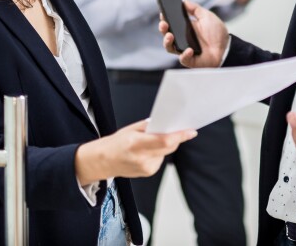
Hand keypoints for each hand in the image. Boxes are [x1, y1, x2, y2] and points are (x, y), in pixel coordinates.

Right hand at [75, 120, 196, 185]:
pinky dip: (159, 153)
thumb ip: (150, 127)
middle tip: (176, 129)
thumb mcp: (131, 129)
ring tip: (150, 142)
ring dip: (165, 145)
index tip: (191, 131)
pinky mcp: (149, 172)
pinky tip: (147, 151)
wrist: (104, 161)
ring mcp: (146, 168)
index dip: (180, 136)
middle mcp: (142, 158)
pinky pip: (161, 159)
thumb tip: (168, 123)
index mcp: (136, 144)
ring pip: (166, 153)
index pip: (164, 140)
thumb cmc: (116, 143)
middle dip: (175, 138)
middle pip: (169, 147)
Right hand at [159, 0, 226, 67]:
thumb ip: (195, 9)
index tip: (162, 13)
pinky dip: (185, 54)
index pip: (171, 23)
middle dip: (163, 29)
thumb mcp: (207, 16)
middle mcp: (182, 40)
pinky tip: (189, 49)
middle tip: (163, 24)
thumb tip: (184, 2)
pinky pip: (183, 58)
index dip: (165, 19)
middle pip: (167, 35)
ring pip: (170, 48)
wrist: (227, 48)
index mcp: (185, 28)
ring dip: (167, 42)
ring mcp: (185, 50)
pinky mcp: (190, 60)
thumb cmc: (216, 33)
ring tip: (170, 36)